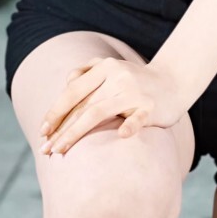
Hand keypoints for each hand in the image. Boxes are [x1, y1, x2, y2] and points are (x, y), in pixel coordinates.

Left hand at [39, 56, 184, 155]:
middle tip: (46, 150)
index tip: (42, 132)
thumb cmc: (136, 81)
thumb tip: (65, 84)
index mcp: (104, 67)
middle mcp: (116, 77)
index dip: (55, 112)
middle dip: (61, 129)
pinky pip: (138, 118)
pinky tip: (121, 135)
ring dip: (76, 133)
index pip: (73, 92)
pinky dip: (130, 125)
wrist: (174, 81)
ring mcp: (134, 92)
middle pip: (82, 106)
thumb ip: (86, 73)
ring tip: (61, 150)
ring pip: (99, 112)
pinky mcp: (150, 107)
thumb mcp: (110, 69)